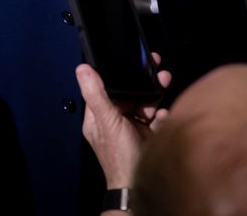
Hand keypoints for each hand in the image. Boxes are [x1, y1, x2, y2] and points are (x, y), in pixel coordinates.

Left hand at [76, 57, 170, 189]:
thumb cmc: (120, 156)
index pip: (107, 88)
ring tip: (164, 86)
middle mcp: (114, 121)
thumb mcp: (107, 121)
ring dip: (155, 97)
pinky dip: (162, 115)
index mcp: (99, 117)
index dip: (119, 74)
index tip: (133, 61)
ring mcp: (131, 129)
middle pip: (129, 95)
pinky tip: (164, 115)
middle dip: (144, 84)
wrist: (140, 185)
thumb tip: (82, 69)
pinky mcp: (147, 136)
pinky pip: (156, 119)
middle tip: (157, 71)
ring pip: (144, 104)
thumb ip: (96, 94)